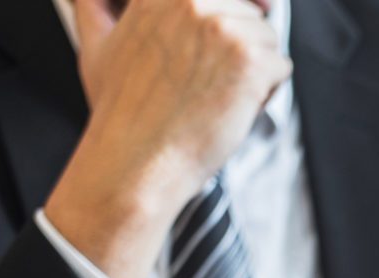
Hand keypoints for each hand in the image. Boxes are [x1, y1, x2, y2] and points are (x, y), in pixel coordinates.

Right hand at [44, 0, 291, 277]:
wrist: (135, 160)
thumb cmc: (119, 114)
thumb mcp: (97, 45)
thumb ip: (98, 8)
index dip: (228, 22)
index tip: (223, 49)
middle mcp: (190, 1)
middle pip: (248, 13)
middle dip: (239, 50)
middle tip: (207, 84)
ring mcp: (221, 28)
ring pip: (267, 39)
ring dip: (254, 73)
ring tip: (215, 98)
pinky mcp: (248, 59)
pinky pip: (281, 66)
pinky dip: (265, 94)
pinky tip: (230, 109)